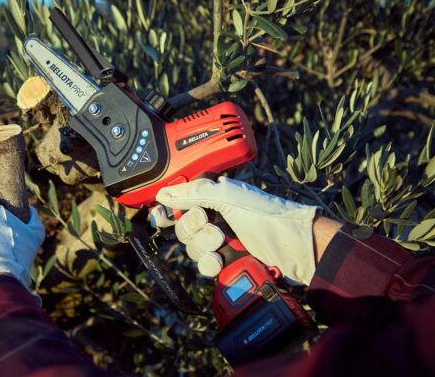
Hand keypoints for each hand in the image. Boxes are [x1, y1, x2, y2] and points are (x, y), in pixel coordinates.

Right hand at [154, 177, 330, 284]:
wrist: (297, 250)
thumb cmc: (268, 217)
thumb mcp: (230, 197)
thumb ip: (195, 193)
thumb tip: (164, 193)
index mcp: (215, 198)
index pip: (181, 203)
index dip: (168, 211)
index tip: (162, 216)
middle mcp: (216, 219)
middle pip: (183, 228)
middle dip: (194, 229)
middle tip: (211, 225)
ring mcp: (222, 243)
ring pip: (192, 249)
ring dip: (204, 248)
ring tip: (223, 244)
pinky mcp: (227, 264)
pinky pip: (204, 267)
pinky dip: (209, 265)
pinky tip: (220, 262)